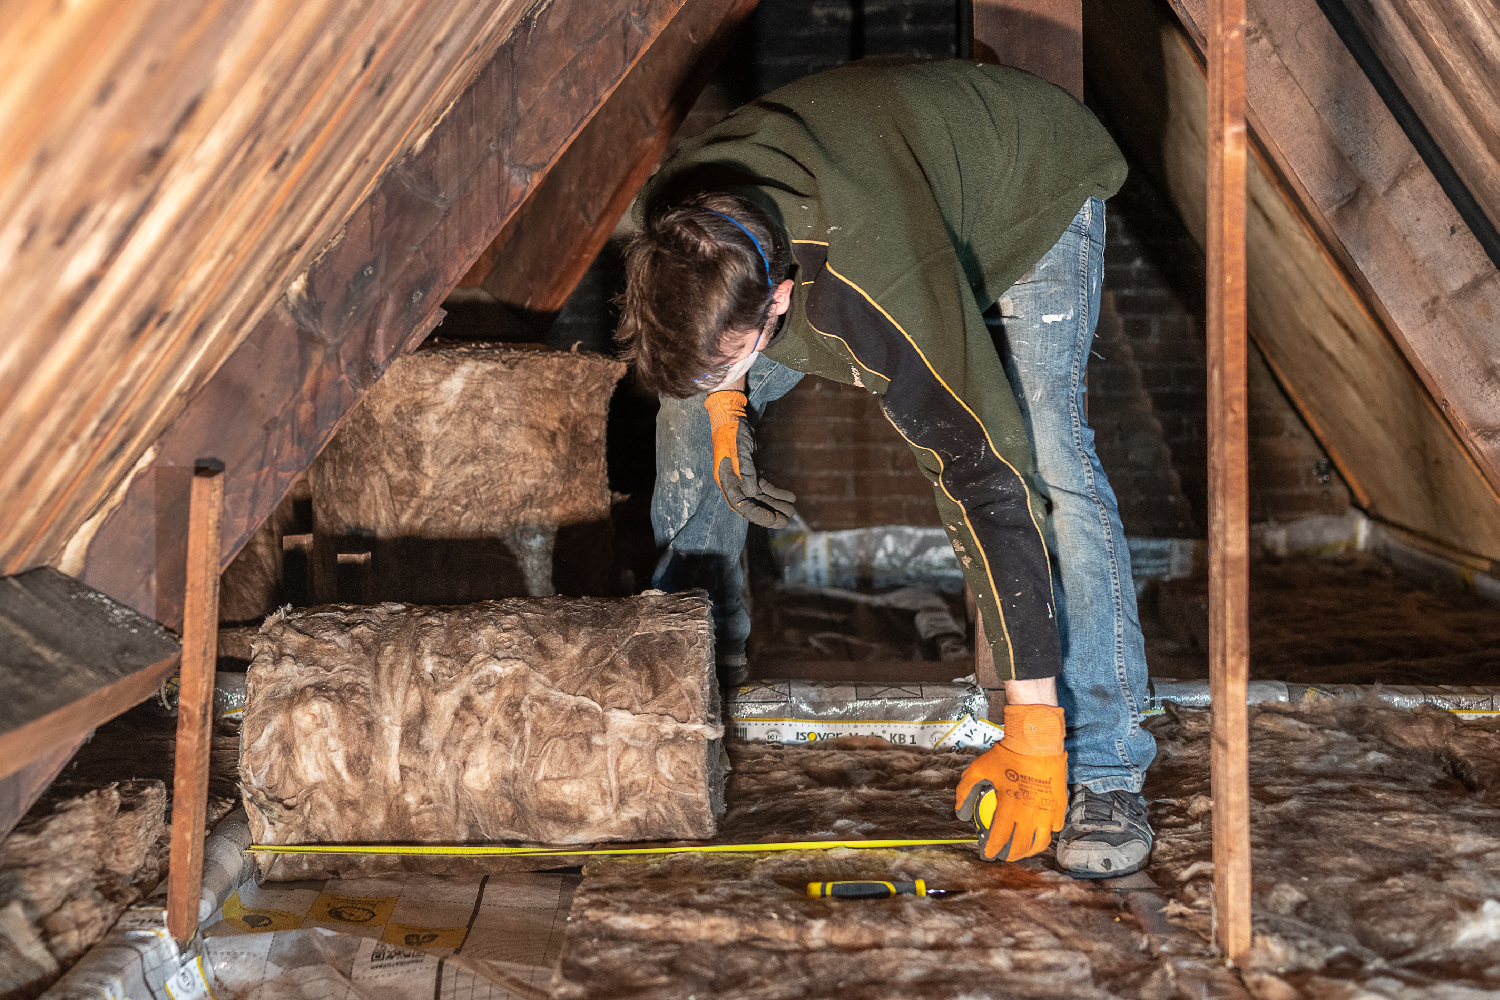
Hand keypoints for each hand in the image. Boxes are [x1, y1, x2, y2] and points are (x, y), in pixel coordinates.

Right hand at [704, 390, 797, 528]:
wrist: (731, 416)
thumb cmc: (732, 432)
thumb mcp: (738, 451)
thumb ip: (745, 471)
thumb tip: (753, 493)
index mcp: (726, 481)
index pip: (741, 505)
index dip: (757, 515)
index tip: (774, 520)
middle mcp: (734, 482)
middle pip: (752, 504)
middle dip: (768, 514)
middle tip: (785, 520)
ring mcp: (743, 477)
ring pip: (760, 497)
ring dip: (775, 504)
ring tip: (792, 511)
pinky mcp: (751, 471)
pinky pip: (765, 486)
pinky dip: (777, 492)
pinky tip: (790, 497)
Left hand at [955, 703, 1067, 861]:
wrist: (1037, 740)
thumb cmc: (1007, 754)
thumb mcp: (979, 768)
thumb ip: (965, 790)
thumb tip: (960, 812)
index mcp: (1009, 808)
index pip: (1000, 838)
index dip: (993, 849)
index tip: (988, 854)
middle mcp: (1030, 814)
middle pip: (1021, 846)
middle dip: (1011, 855)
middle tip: (1005, 856)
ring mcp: (1048, 811)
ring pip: (1041, 841)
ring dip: (1031, 850)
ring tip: (1024, 849)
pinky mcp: (1060, 804)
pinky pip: (1056, 827)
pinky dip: (1048, 833)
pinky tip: (1042, 831)